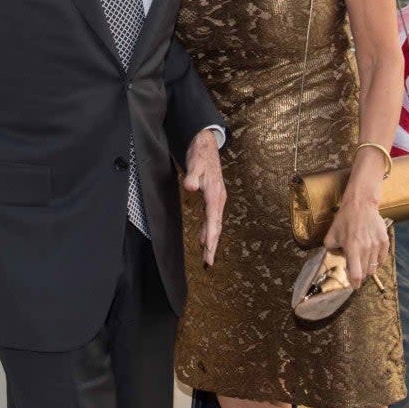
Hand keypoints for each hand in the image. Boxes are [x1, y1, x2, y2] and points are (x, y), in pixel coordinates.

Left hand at [183, 128, 225, 265]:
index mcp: (215, 193)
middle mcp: (218, 199)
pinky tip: (202, 239)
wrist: (206, 144)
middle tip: (208, 262)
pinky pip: (211, 219)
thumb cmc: (200, 154)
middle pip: (216, 226)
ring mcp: (217, 199)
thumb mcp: (195, 163)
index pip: (213, 219)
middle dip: (212, 245)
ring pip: (215, 224)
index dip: (211, 236)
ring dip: (210, 240)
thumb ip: (192, 176)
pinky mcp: (213, 198)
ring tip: (207, 257)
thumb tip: (190, 187)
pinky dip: (207, 231)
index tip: (208, 250)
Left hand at [324, 198, 388, 288]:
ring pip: (374, 267)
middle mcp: (366, 249)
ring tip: (362, 261)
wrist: (361, 205)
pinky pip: (382, 258)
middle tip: (356, 271)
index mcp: (352, 248)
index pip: (356, 273)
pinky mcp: (384, 241)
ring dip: (368, 268)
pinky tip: (370, 256)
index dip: (355, 283)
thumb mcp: (331, 235)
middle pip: (366, 272)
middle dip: (360, 275)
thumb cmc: (345, 219)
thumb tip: (336, 259)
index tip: (354, 286)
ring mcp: (377, 245)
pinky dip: (377, 261)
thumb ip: (331, 250)